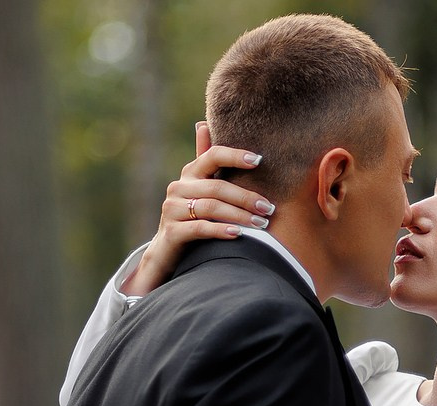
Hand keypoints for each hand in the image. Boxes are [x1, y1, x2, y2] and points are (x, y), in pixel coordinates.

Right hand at [123, 121, 276, 296]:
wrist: (167, 251)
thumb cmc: (192, 216)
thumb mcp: (201, 188)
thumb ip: (206, 161)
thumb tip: (202, 123)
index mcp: (190, 173)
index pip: (212, 156)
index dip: (235, 156)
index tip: (258, 161)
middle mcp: (178, 187)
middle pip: (217, 187)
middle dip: (246, 197)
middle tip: (269, 208)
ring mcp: (172, 209)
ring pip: (211, 208)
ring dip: (240, 216)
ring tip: (261, 225)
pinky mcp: (172, 232)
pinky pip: (200, 228)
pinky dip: (220, 230)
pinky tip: (238, 234)